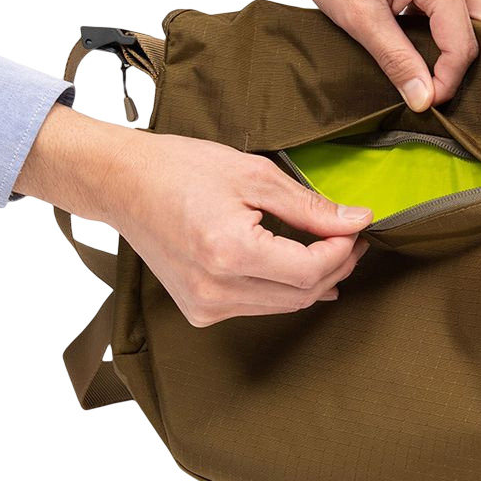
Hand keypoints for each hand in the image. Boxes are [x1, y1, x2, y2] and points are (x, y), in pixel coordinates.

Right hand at [15, 104, 371, 325]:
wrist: (123, 184)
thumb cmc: (182, 169)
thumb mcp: (254, 175)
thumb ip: (309, 206)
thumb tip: (356, 221)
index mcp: (229, 251)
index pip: (309, 269)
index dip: (342, 251)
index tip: (357, 229)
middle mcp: (216, 289)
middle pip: (301, 294)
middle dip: (336, 267)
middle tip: (352, 239)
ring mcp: (205, 306)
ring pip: (284, 305)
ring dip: (315, 281)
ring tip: (333, 251)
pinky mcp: (200, 311)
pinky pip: (259, 307)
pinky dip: (285, 290)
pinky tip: (298, 270)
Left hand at [240, 0, 480, 110]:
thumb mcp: (358, 17)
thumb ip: (397, 60)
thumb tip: (424, 99)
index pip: (465, 48)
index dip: (447, 83)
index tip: (424, 102)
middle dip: (480, 66)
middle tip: (445, 91)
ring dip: (471, 47)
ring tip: (438, 73)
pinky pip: (470, 4)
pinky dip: (461, 30)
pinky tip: (432, 49)